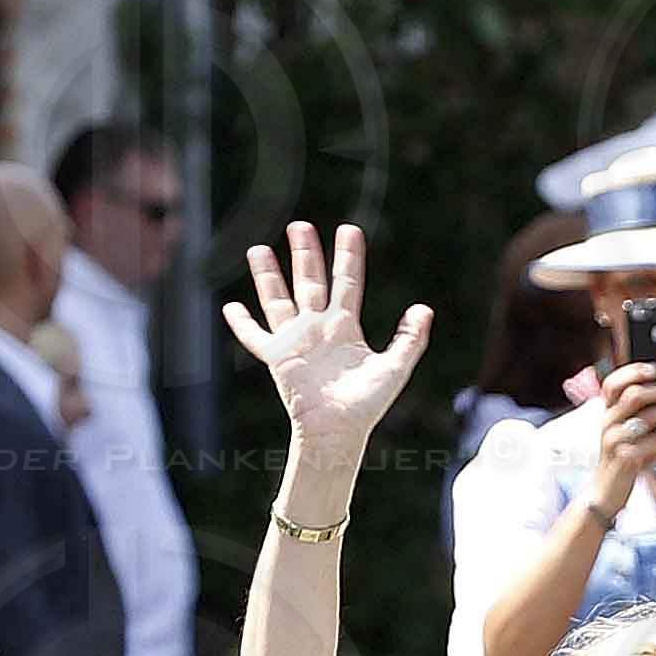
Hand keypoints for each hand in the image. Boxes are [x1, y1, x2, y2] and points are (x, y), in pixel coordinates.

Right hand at [220, 221, 431, 451]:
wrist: (339, 430)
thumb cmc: (367, 404)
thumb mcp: (395, 368)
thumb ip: (410, 339)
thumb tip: (424, 309)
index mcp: (346, 328)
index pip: (347, 283)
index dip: (349, 257)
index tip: (349, 229)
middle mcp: (318, 328)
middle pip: (310, 283)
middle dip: (305, 254)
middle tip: (300, 225)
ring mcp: (296, 340)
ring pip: (278, 299)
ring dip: (268, 276)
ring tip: (258, 248)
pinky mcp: (277, 356)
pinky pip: (254, 337)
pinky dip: (241, 323)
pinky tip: (230, 306)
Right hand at [581, 362, 655, 525]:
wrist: (606, 492)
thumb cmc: (622, 460)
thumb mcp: (627, 434)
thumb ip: (638, 416)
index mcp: (607, 413)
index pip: (612, 384)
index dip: (632, 372)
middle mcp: (607, 423)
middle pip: (633, 396)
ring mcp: (614, 441)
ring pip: (646, 418)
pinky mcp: (625, 458)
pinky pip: (654, 441)